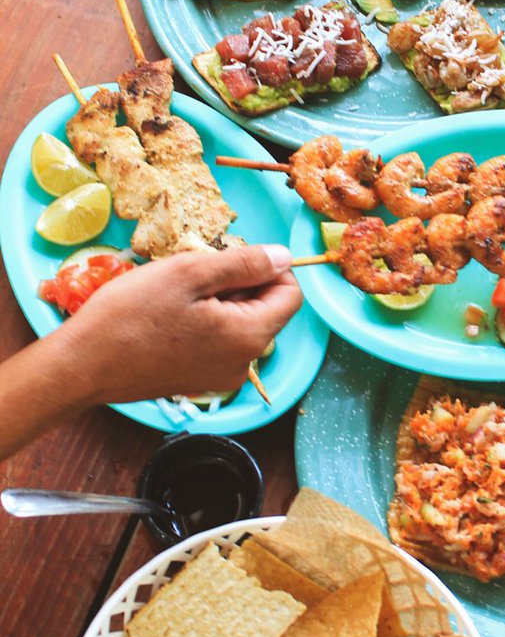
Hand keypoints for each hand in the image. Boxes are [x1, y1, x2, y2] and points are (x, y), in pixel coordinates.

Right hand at [61, 244, 302, 401]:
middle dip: (239, 283)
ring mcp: (222, 376)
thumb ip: (244, 264)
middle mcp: (244, 363)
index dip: (269, 269)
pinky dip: (205, 320)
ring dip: (219, 300)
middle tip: (195, 274)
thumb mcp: (190, 273)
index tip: (231, 258)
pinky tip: (170, 314)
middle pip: (265, 309)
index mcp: (249, 337)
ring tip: (178, 294)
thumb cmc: (131, 314)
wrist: (82, 366)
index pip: (291, 295)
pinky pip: (219, 341)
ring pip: (240, 323)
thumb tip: (285, 256)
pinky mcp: (200, 379)